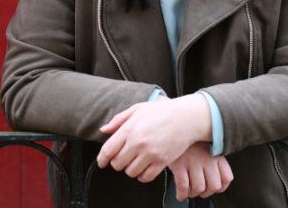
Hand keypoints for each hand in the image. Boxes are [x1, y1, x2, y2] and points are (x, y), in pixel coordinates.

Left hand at [96, 94, 211, 182]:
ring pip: (130, 172)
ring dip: (129, 169)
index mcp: (129, 129)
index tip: (101, 162)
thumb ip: (118, 120)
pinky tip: (143, 168)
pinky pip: (146, 177)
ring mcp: (150, 154)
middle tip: (122, 157)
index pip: (108, 150)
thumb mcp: (137, 109)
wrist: (186, 118)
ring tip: (134, 161)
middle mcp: (138, 143)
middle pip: (118, 164)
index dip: (102, 159)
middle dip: (117, 162)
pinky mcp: (162, 162)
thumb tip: (103, 130)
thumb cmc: (161, 111)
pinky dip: (142, 176)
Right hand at [169, 142, 232, 199]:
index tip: (212, 187)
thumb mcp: (205, 145)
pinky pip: (183, 186)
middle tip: (199, 191)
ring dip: (193, 194)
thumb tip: (213, 178)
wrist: (173, 128)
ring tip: (188, 192)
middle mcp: (207, 158)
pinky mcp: (180, 164)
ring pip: (199, 188)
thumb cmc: (188, 139)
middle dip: (206, 193)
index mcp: (216, 154)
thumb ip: (212, 159)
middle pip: (214, 186)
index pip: (227, 178)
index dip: (220, 187)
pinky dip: (182, 194)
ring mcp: (193, 161)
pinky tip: (180, 194)